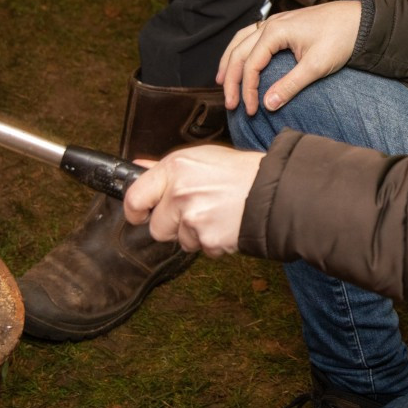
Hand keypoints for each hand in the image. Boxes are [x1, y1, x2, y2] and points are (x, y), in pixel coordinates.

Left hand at [122, 145, 263, 256]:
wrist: (274, 191)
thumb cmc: (240, 172)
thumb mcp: (201, 158)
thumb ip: (165, 168)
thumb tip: (138, 168)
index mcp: (175, 168)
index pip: (134, 197)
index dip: (135, 210)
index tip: (141, 214)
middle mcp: (179, 192)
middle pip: (156, 227)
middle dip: (172, 226)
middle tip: (195, 212)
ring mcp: (193, 218)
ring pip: (180, 241)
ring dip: (195, 234)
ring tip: (217, 215)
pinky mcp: (207, 239)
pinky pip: (201, 249)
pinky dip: (212, 243)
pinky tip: (225, 225)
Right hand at [216, 0, 361, 115]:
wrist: (361, 19)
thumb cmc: (341, 39)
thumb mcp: (316, 66)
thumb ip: (290, 86)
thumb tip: (267, 105)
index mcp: (275, 32)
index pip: (250, 65)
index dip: (247, 90)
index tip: (251, 111)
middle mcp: (270, 24)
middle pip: (239, 53)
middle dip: (230, 79)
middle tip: (229, 104)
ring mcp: (275, 22)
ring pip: (241, 41)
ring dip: (229, 61)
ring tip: (221, 81)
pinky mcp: (282, 24)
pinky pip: (252, 36)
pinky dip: (241, 50)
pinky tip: (241, 60)